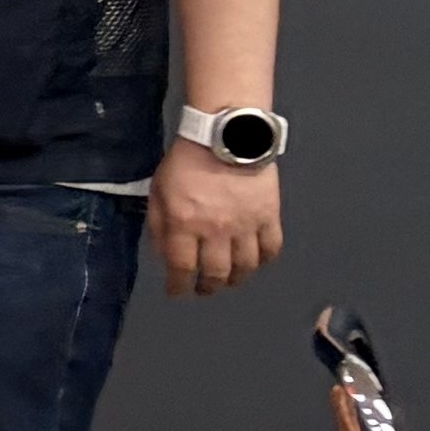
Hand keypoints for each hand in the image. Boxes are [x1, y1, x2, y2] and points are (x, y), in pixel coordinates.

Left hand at [156, 143, 282, 296]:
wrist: (225, 137)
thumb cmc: (185, 162)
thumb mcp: (158, 191)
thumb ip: (159, 224)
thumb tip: (164, 254)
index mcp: (184, 223)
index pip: (182, 267)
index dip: (179, 286)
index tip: (177, 292)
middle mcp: (215, 230)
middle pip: (216, 273)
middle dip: (208, 287)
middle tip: (204, 289)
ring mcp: (245, 225)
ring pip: (245, 266)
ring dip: (236, 279)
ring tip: (229, 280)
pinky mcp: (269, 216)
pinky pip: (271, 248)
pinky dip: (264, 261)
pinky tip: (256, 262)